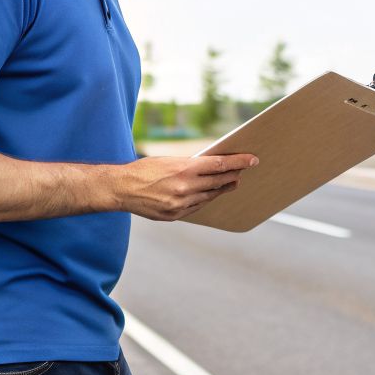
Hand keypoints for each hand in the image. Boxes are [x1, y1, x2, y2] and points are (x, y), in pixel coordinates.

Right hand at [114, 153, 258, 221]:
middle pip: (219, 181)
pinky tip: (211, 195)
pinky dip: (206, 199)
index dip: (239, 162)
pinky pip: (198, 207)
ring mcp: (182, 204)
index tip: (252, 159)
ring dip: (223, 189)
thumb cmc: (143, 170)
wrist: (121, 189)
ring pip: (211, 196)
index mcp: (184, 169)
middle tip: (245, 171)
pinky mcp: (175, 215)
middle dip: (235, 175)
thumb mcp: (168, 161)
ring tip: (233, 183)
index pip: (220, 165)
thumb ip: (190, 165)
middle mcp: (186, 187)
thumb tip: (211, 166)